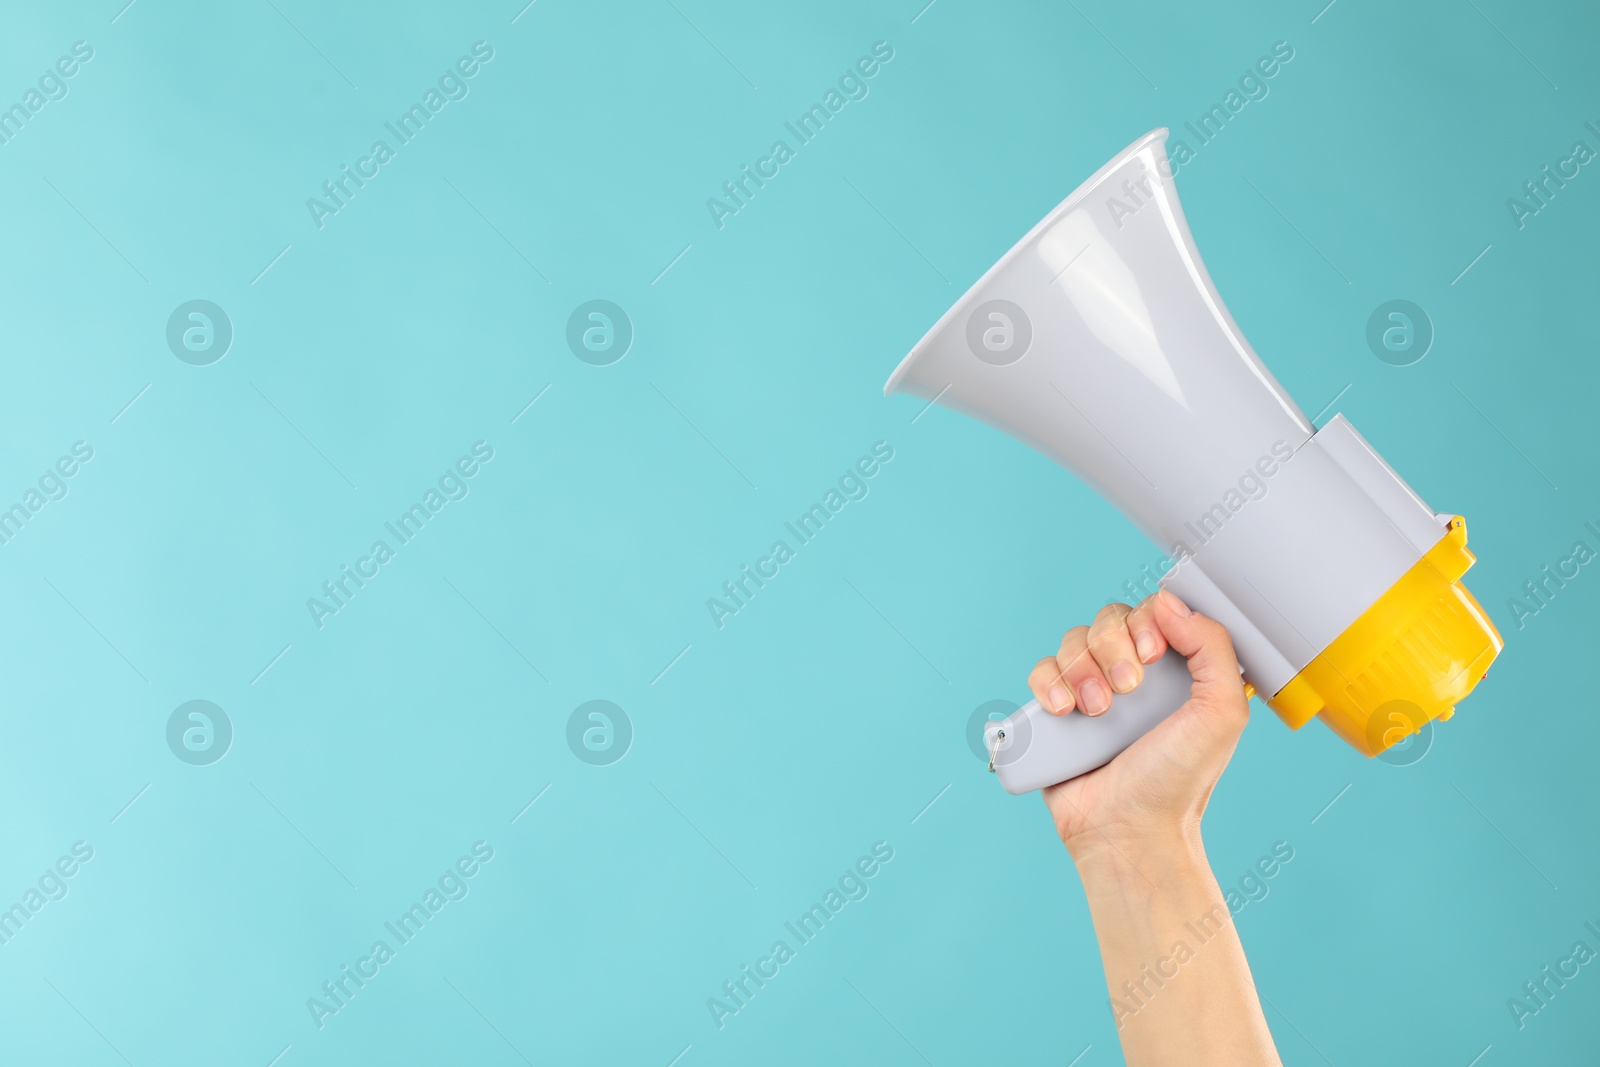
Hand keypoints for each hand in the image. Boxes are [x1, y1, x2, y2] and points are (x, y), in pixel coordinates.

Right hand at [1025, 589, 1249, 864]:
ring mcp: (1093, 691)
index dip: (1148, 621)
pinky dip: (1049, 683)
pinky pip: (1041, 671)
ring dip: (1082, 669)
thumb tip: (1169, 603)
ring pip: (1073, 641)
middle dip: (1113, 647)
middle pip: (1109, 619)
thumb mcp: (1221, 713)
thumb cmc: (1178, 782)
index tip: (1153, 654)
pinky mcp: (1057, 712)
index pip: (1154, 612)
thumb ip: (1212, 648)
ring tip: (1095, 710)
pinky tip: (1064, 711)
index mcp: (1176, 671)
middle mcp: (1134, 675)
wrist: (1129, 831)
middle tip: (1127, 689)